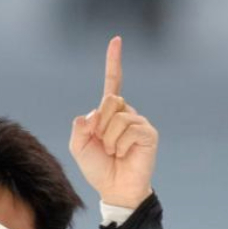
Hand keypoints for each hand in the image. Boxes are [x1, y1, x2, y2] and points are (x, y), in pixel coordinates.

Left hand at [68, 36, 157, 208]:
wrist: (115, 189)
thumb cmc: (98, 169)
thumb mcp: (79, 148)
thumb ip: (78, 130)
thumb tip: (89, 115)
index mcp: (109, 113)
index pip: (112, 83)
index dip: (114, 62)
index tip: (116, 40)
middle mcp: (126, 113)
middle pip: (110, 100)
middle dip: (100, 125)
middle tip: (103, 145)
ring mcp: (139, 122)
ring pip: (117, 117)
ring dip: (108, 139)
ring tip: (113, 152)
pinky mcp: (148, 133)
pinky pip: (129, 129)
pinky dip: (120, 145)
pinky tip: (124, 155)